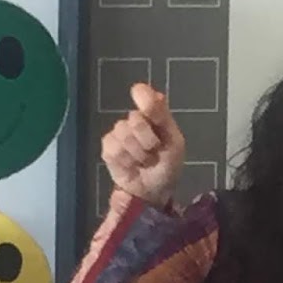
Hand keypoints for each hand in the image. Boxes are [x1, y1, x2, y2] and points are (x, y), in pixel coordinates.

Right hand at [101, 84, 185, 208]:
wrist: (154, 191)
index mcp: (154, 114)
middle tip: (154, 151)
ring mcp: (119, 133)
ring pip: (122, 134)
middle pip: (135, 119)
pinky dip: (125, 161)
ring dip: (137, 153)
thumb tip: (154, 92)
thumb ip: (163, 117)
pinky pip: (112, 148)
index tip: (146, 107)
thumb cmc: (167, 165)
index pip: (143, 94)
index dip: (143, 97)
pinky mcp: (108, 148)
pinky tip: (131, 166)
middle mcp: (135, 119)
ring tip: (144, 162)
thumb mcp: (174, 142)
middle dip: (148, 140)